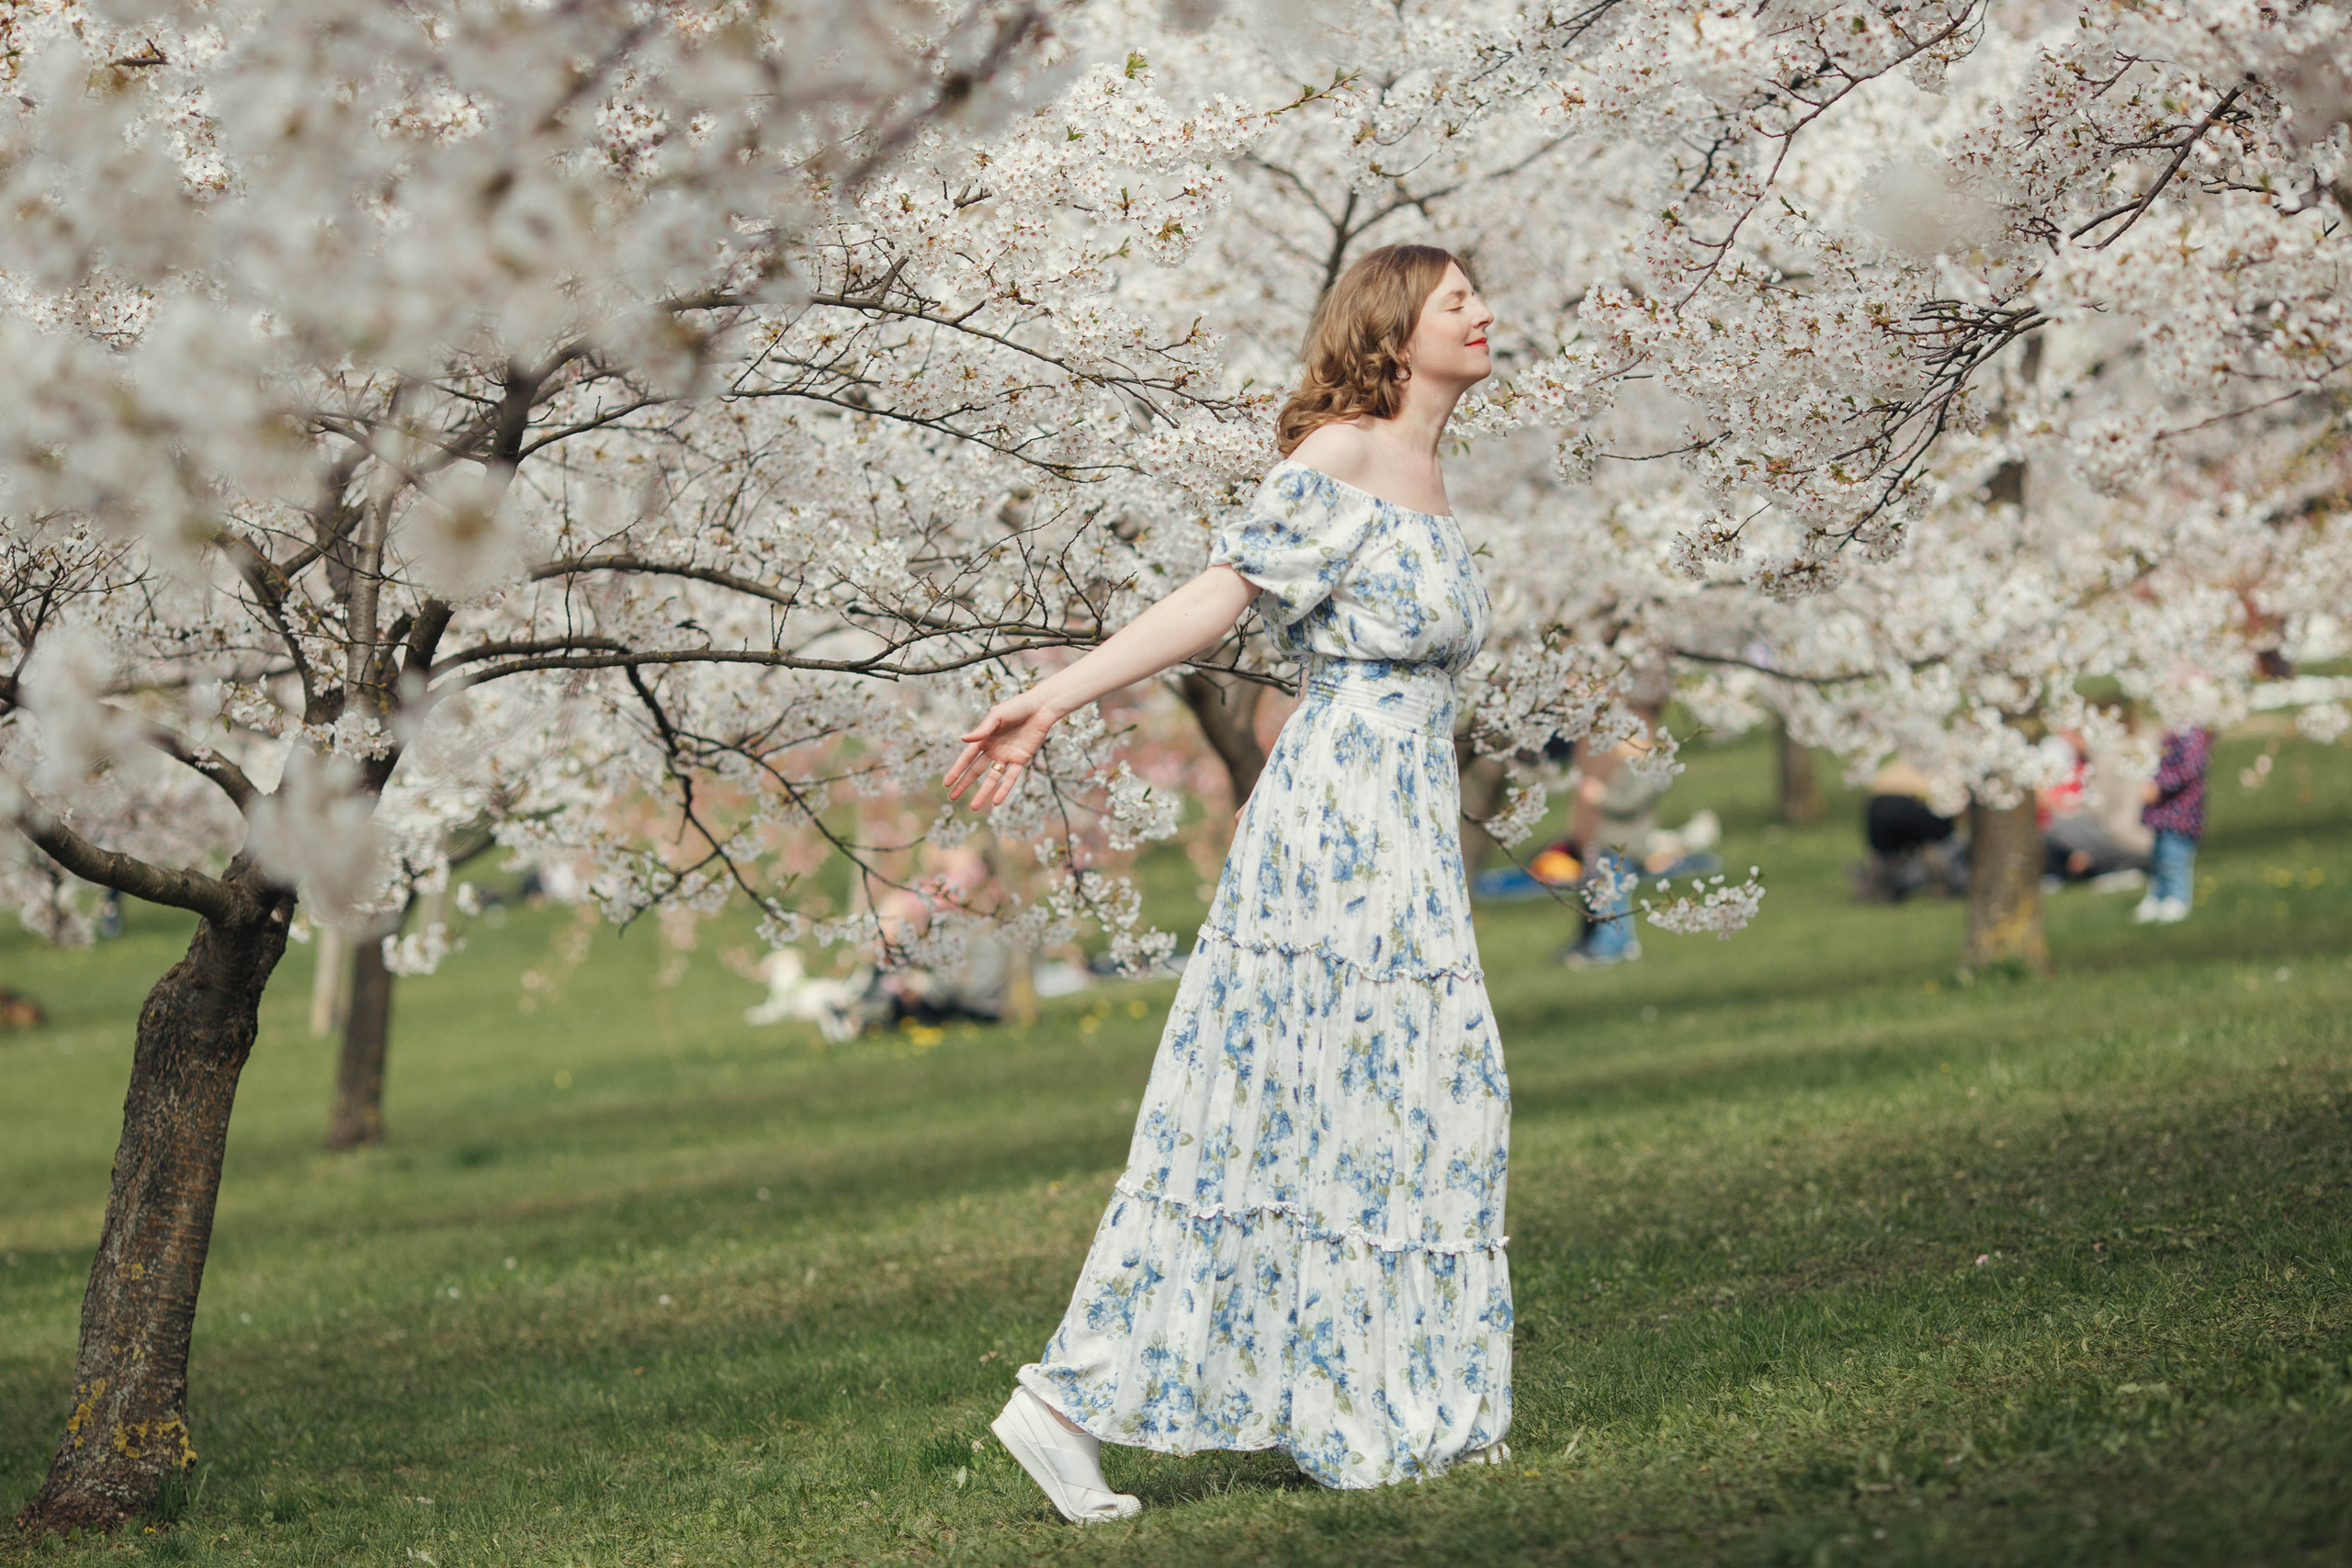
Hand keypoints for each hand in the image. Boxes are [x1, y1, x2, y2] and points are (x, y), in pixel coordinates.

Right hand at [945, 688, 1060, 811]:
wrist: (1041, 707)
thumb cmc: (1017, 706)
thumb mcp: (997, 716)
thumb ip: (982, 729)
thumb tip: (963, 740)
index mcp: (985, 738)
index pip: (967, 758)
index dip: (956, 770)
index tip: (946, 783)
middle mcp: (994, 749)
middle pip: (976, 770)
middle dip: (964, 784)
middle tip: (952, 798)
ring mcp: (1007, 756)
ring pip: (992, 778)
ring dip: (983, 792)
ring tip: (973, 806)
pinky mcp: (1022, 759)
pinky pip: (1011, 777)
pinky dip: (1004, 789)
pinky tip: (996, 801)